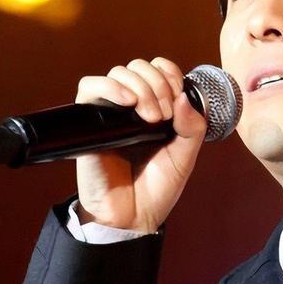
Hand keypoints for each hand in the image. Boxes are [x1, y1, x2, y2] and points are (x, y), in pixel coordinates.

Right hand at [74, 57, 206, 232]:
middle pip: (138, 67)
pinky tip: (127, 101)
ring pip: (118, 73)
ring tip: (150, 116)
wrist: (134, 216)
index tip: (177, 96)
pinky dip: (109, 86)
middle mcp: (131, 107)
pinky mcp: (89, 124)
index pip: (158, 68)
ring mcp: (110, 113)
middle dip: (157, 84)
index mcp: (155, 108)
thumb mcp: (186, 155)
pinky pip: (89, 88)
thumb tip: (183, 96)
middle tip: (164, 115)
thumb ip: (193, 126)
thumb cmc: (158, 187)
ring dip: (141, 87)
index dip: (169, 74)